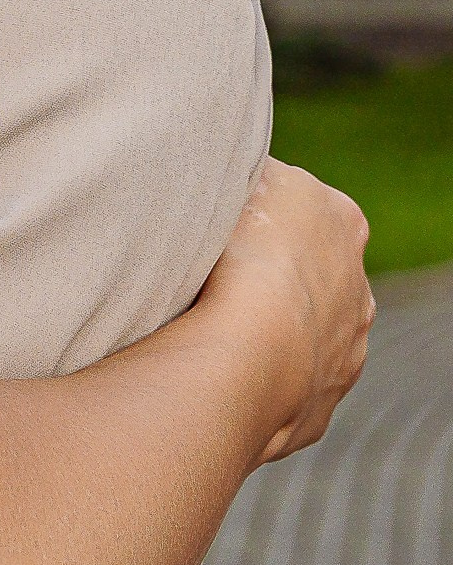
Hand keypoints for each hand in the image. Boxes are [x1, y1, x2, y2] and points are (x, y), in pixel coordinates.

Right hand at [196, 157, 373, 463]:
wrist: (250, 354)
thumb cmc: (237, 257)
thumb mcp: (237, 179)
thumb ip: (243, 172)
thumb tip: (231, 161)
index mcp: (341, 220)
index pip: (294, 201)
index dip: (251, 209)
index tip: (213, 219)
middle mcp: (356, 285)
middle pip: (306, 269)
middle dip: (267, 273)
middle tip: (210, 276)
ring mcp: (345, 348)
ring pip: (302, 330)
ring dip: (266, 328)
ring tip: (208, 328)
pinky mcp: (321, 403)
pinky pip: (285, 382)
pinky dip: (258, 375)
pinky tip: (219, 368)